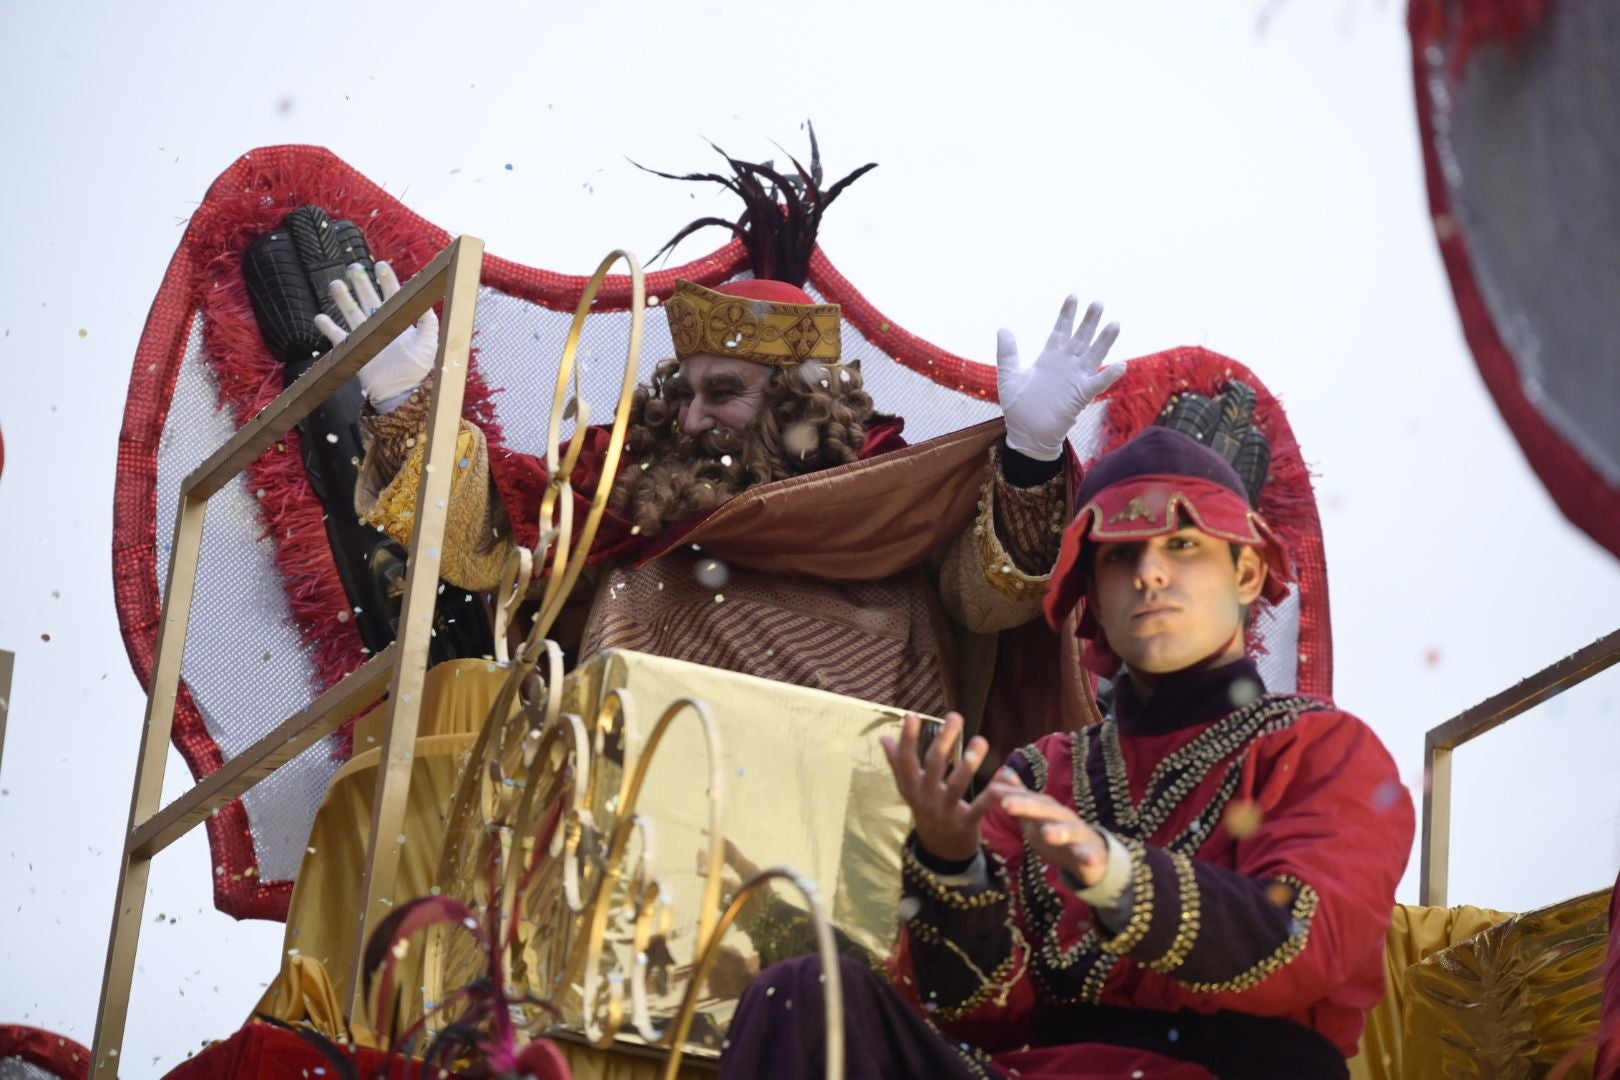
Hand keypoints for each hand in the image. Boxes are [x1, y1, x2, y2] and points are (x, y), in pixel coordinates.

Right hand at [313, 261, 439, 404]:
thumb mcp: (428, 342)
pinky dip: (328, 328)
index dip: (386, 280)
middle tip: (354, 267)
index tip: (380, 265)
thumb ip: (426, 320)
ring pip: (352, 313)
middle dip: (361, 283)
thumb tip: (423, 298)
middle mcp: (380, 325)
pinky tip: (320, 317)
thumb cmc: (417, 370)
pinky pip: (338, 337)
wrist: (401, 394)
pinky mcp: (354, 350)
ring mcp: (365, 337)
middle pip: (368, 299)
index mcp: (399, 321)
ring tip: (336, 284)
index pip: (392, 296)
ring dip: (343, 299)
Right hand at [881, 712, 1017, 863]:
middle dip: (944, 741)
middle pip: (933, 767)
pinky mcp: (965, 824)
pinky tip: (1004, 775)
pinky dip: (992, 793)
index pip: (905, 761)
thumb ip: (898, 763)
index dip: (907, 740)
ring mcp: (945, 812)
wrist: (940, 851)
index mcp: (911, 787)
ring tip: (980, 740)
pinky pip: (980, 807)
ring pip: (956, 785)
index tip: (912, 716)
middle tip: (956, 717)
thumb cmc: (926, 809)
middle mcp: (925, 798)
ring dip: (968, 763)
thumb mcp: (909, 789)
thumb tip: (884, 737)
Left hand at [996, 296, 1121, 460]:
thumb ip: (1007, 353)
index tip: (1073, 296)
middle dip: (1089, 321)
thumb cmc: (1019, 408)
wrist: (1027, 435)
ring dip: (1104, 341)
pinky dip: (1109, 375)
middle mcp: (1065, 366)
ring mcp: (1075, 379)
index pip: (1060, 331)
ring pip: (1093, 356)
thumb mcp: (1009, 377)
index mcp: (1049, 359)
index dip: (1067, 315)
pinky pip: (1097, 384)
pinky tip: (1121, 364)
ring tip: (1115, 323)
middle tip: (1098, 302)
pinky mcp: (1080, 396)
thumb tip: (1003, 328)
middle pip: (1080, 338)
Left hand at [998, 779, 1108, 888]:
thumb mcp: (1035, 815)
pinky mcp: (1091, 852)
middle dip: (1027, 807)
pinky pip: (1090, 855)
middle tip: (1007, 805)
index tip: (991, 789)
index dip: (1010, 794)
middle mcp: (1062, 816)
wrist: (1091, 853)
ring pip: (1069, 831)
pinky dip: (1089, 856)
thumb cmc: (1056, 831)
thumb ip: (1020, 796)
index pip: (1027, 798)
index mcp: (1046, 808)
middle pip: (1045, 810)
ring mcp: (1078, 833)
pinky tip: (1088, 859)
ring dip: (1060, 832)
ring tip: (1048, 835)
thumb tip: (1003, 772)